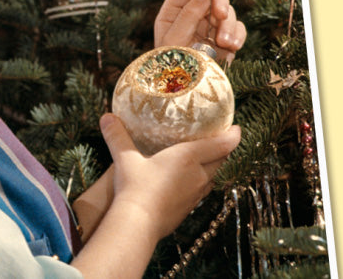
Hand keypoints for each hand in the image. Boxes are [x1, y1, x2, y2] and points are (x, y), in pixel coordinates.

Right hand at [99, 113, 240, 241]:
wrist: (138, 225)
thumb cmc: (135, 188)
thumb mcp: (125, 159)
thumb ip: (117, 136)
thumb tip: (106, 117)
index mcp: (189, 157)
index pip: (223, 144)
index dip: (233, 135)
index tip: (236, 128)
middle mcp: (199, 175)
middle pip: (223, 160)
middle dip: (225, 149)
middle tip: (220, 140)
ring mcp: (196, 195)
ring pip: (215, 177)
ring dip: (215, 167)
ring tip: (206, 160)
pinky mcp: (189, 209)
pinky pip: (203, 192)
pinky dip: (202, 183)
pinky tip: (188, 183)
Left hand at [154, 0, 246, 63]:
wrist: (184, 92)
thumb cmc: (171, 67)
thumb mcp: (175, 39)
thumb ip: (188, 14)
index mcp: (173, 12)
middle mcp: (192, 16)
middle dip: (220, 4)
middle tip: (220, 16)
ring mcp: (210, 28)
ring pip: (228, 12)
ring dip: (229, 26)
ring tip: (225, 44)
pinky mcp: (224, 40)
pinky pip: (238, 29)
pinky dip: (238, 35)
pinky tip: (232, 48)